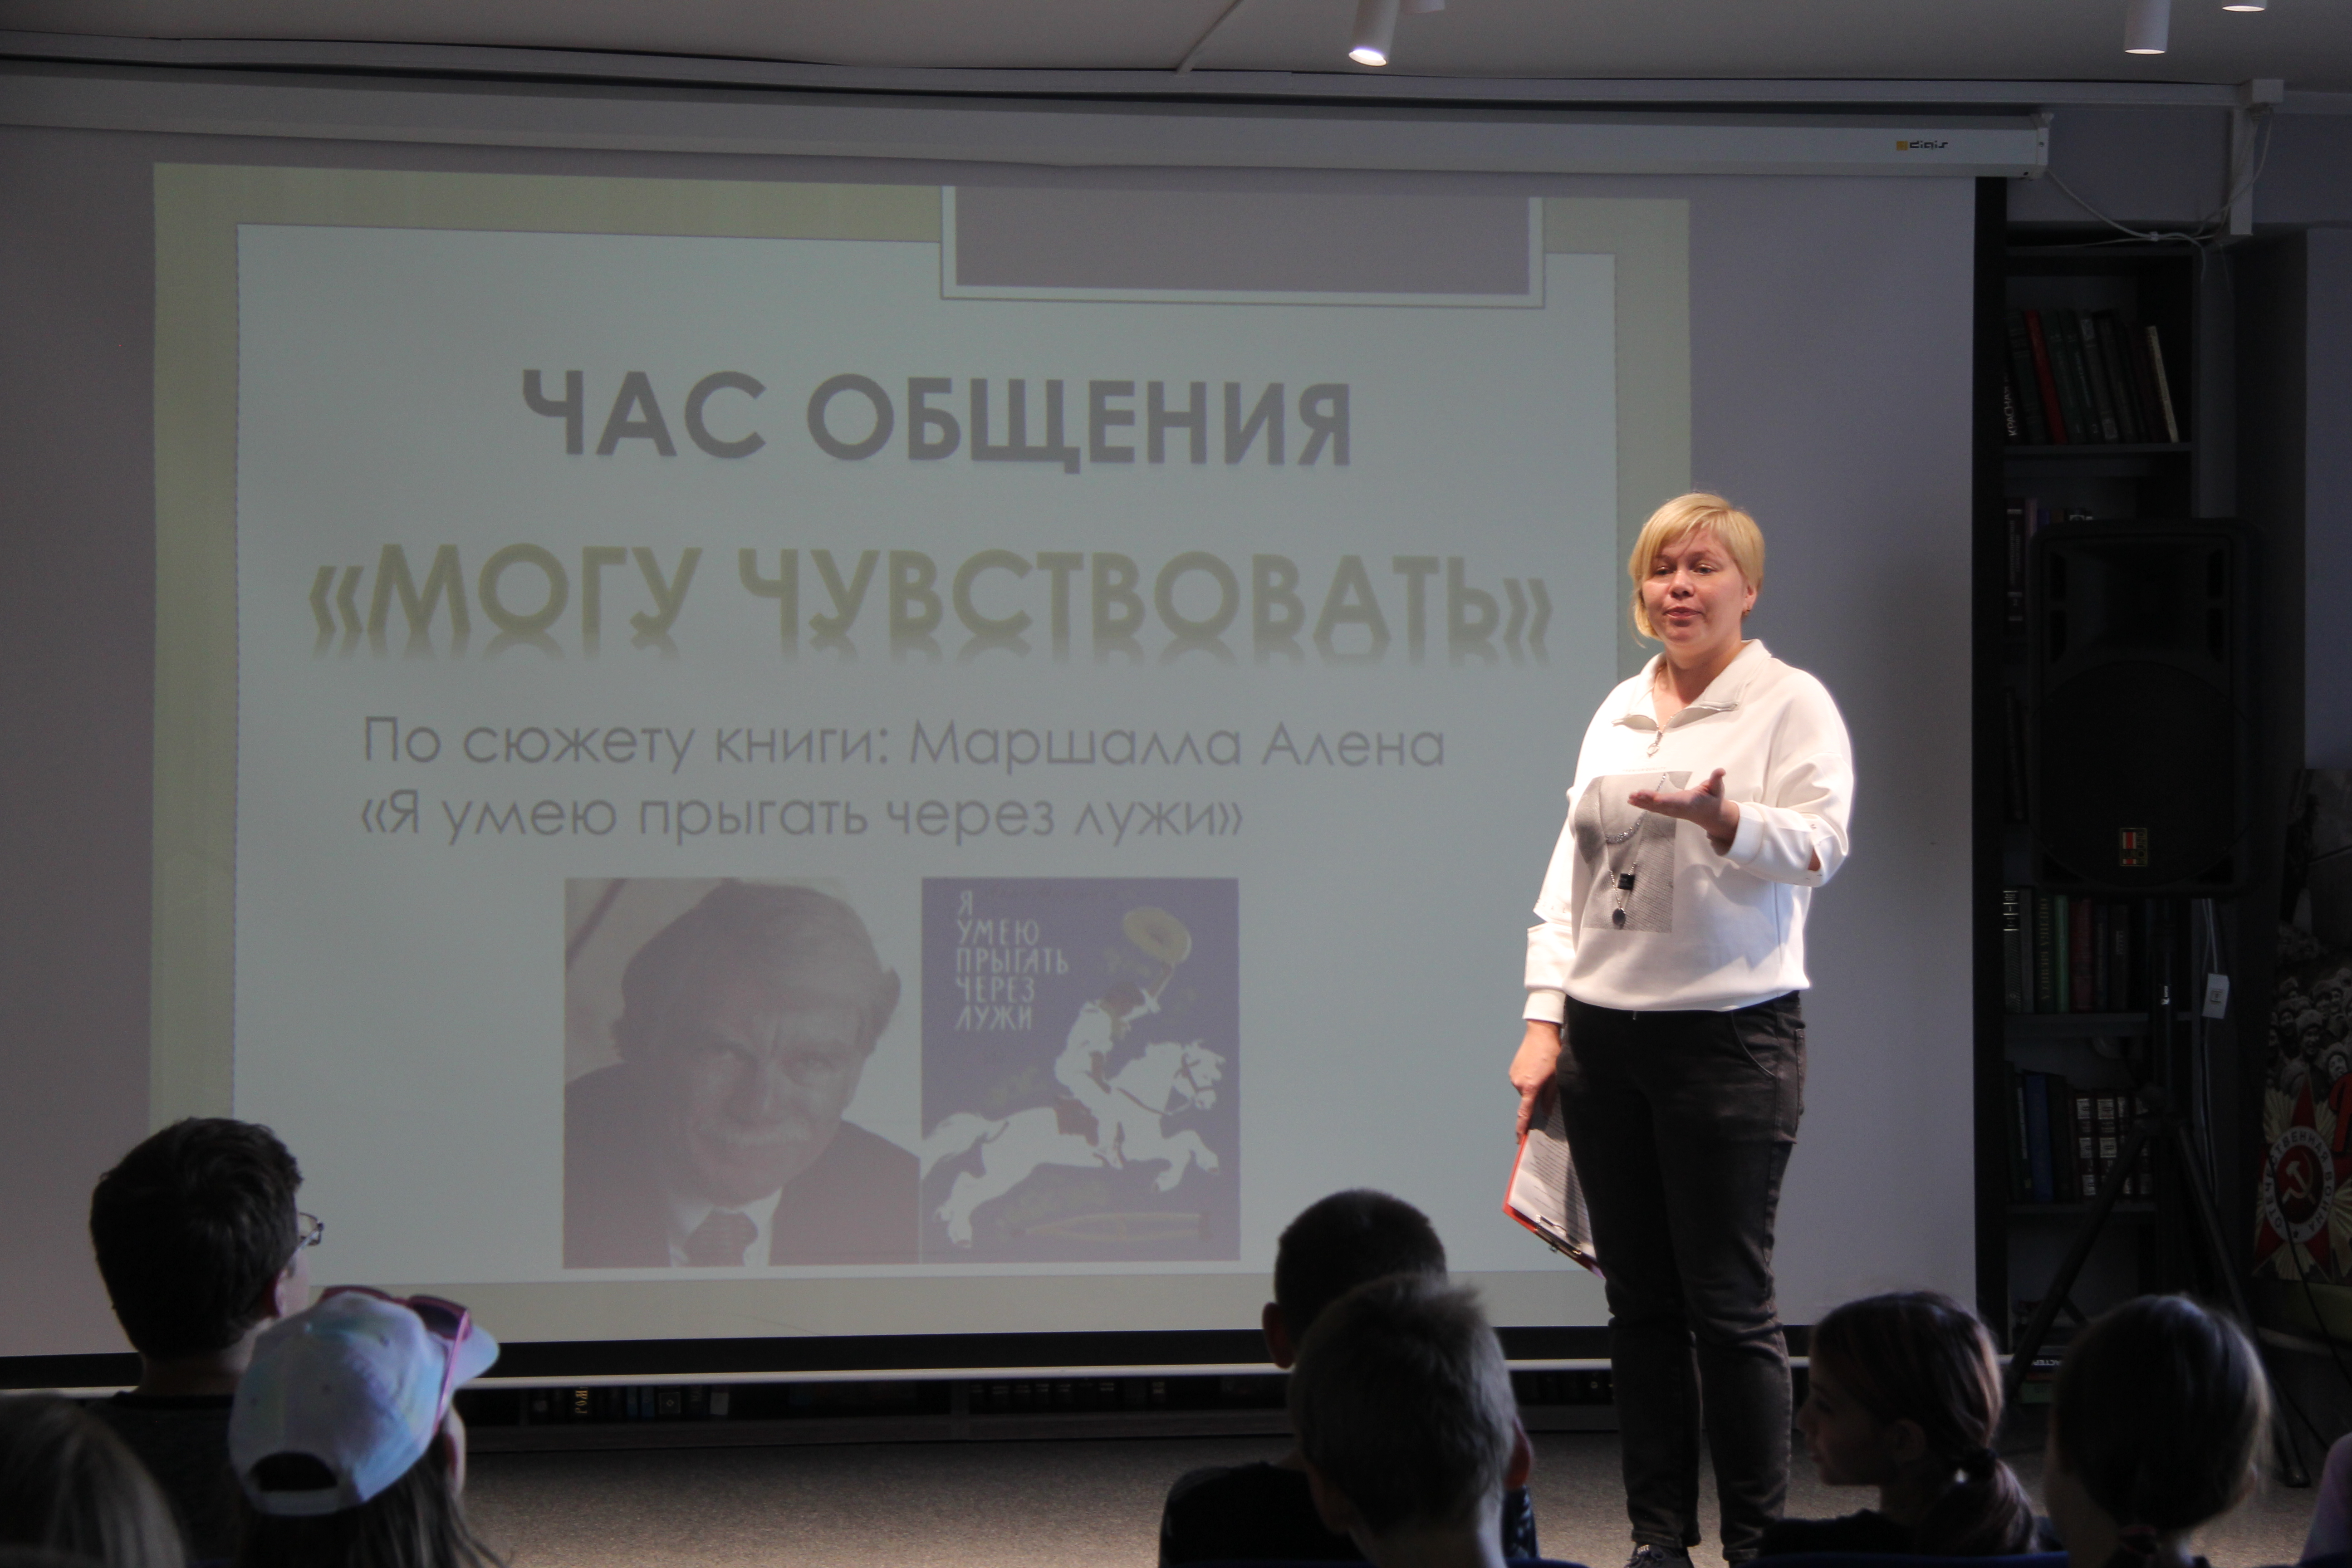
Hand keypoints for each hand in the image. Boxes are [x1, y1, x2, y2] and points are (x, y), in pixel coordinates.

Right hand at [1510, 1021, 1561, 1138]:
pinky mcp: (1513, 1069)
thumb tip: (1546, 1112)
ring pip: (1525, 1090)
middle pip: (1527, 1100)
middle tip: (1548, 1084)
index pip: (1525, 1113)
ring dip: (1533, 1087)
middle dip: (1536, 1098)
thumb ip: (1550, 1097)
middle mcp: (1518, 1083)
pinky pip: (1521, 1081)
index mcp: (1529, 1087)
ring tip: (1544, 1072)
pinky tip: (1537, 1069)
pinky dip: (1529, 1080)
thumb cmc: (1551, 1053)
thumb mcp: (1556, 1077)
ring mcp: (1514, 1075)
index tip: (1519, 1139)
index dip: (1522, 1127)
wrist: (1540, 1032)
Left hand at [1628, 767, 1740, 851]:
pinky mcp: (1669, 810)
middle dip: (1647, 800)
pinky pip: (1654, 808)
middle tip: (1634, 795)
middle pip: (1661, 805)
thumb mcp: (1717, 788)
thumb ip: (1717, 779)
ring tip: (1630, 798)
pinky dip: (1643, 805)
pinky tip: (1633, 802)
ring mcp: (1672, 811)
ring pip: (1655, 808)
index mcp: (1689, 802)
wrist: (1712, 815)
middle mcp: (1678, 808)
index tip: (1654, 798)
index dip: (1664, 800)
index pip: (1675, 801)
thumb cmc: (1714, 799)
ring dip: (1642, 803)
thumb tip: (1721, 770)